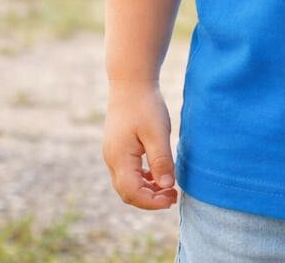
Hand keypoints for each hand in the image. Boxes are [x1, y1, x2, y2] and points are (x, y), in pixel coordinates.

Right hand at [102, 80, 177, 209]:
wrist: (131, 81)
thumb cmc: (145, 105)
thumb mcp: (158, 133)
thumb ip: (161, 161)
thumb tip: (166, 186)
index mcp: (119, 158)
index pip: (132, 193)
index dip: (151, 202)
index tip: (171, 199)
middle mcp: (112, 159)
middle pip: (127, 192)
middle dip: (149, 199)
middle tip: (173, 196)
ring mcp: (113, 153)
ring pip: (127, 182)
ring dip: (146, 189)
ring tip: (168, 187)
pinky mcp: (118, 147)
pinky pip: (128, 171)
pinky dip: (142, 177)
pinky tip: (158, 173)